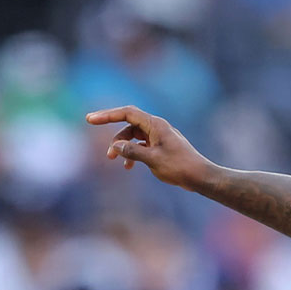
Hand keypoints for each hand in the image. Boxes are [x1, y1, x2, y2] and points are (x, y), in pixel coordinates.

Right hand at [86, 106, 213, 190]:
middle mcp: (157, 127)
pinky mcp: (161, 146)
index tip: (90, 120)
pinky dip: (134, 153)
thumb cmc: (179, 167)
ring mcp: (159, 136)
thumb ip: (132, 152)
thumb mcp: (152, 160)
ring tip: (117, 162)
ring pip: (134, 137)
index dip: (107, 115)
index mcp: (155, 125)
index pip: (126, 113)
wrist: (200, 176)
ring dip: (124, 148)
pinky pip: (142, 145)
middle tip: (108, 156)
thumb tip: (116, 146)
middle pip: (129, 126)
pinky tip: (129, 167)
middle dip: (116, 139)